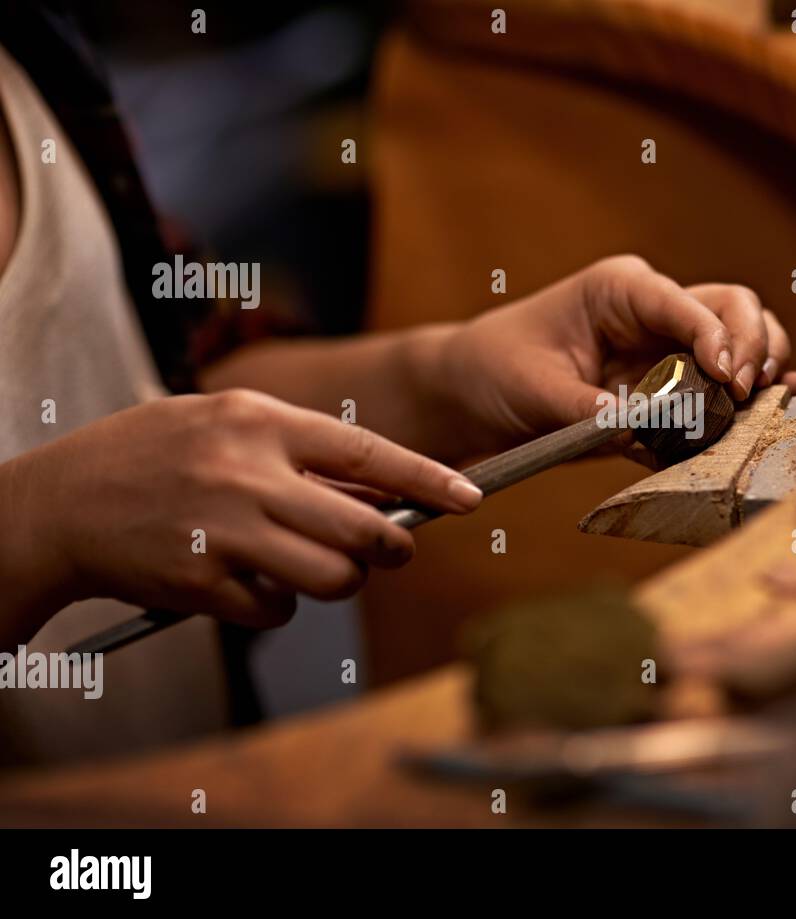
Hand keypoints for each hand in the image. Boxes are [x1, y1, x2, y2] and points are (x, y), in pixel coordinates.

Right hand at [0, 390, 482, 642]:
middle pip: (364, 530)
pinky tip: (247, 582)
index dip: (429, 480)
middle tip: (393, 550)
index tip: (471, 497)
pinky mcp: (202, 583)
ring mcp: (225, 532)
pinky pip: (277, 610)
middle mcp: (247, 475)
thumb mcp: (223, 421)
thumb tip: (380, 494)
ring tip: (309, 566)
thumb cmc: (149, 455)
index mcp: (259, 422)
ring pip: (332, 578)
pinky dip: (277, 605)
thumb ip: (300, 450)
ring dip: (339, 582)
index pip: (369, 454)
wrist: (56, 505)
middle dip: (393, 548)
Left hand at [413, 255, 795, 457]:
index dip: (718, 336)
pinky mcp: (668, 388)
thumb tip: (637, 428)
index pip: (687, 303)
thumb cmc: (495, 369)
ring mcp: (666, 349)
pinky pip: (720, 388)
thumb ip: (587, 410)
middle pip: (733, 308)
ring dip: (759, 366)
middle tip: (746, 391)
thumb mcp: (534, 389)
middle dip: (752, 345)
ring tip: (762, 400)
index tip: (727, 377)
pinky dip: (751, 395)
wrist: (472, 393)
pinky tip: (782, 401)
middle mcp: (654, 313)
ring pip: (740, 340)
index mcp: (621, 291)